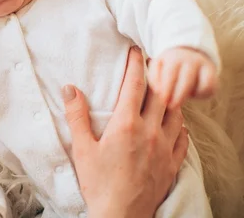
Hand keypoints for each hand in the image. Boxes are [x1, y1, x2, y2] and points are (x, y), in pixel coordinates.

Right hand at [63, 46, 187, 217]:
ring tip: (165, 89)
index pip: (134, 86)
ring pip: (175, 113)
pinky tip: (175, 123)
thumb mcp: (82, 148)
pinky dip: (180, 125)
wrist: (121, 215)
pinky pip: (183, 138)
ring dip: (170, 97)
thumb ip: (76, 116)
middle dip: (157, 75)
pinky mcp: (171, 163)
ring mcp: (164, 147)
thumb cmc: (99, 182)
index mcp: (126, 124)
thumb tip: (70, 88)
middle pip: (160, 94)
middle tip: (154, 63)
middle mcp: (149, 131)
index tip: (136, 50)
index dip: (135, 65)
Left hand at [148, 47, 217, 108]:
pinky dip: (202, 94)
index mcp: (173, 57)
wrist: (186, 55)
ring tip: (178, 102)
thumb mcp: (157, 69)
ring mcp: (204, 65)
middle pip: (187, 79)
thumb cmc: (166, 67)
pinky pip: (210, 87)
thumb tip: (158, 91)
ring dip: (190, 95)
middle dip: (179, 95)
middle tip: (172, 106)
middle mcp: (191, 60)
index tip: (163, 100)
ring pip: (202, 84)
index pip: (171, 74)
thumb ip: (154, 79)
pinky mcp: (212, 74)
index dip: (167, 88)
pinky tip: (191, 95)